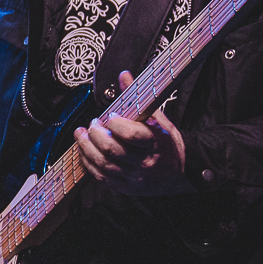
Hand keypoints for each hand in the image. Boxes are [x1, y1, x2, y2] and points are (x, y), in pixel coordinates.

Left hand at [74, 71, 191, 195]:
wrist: (181, 172)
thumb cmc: (167, 144)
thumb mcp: (158, 119)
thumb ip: (138, 99)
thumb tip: (124, 76)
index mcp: (154, 144)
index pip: (132, 134)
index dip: (116, 124)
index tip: (110, 116)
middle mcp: (144, 163)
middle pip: (112, 150)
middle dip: (96, 135)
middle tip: (91, 125)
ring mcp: (133, 177)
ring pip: (103, 164)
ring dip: (86, 148)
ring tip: (81, 135)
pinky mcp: (125, 187)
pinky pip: (101, 177)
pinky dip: (88, 163)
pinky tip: (84, 151)